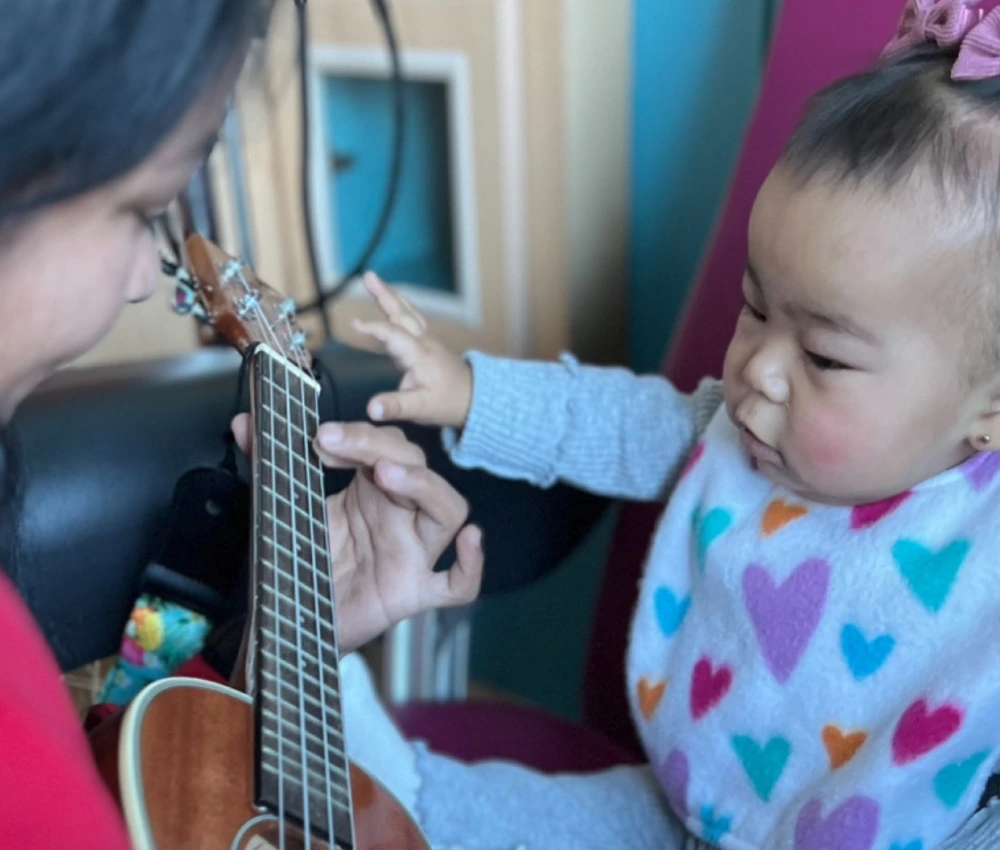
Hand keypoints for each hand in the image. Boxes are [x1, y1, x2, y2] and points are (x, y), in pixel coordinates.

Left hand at [232, 416, 483, 653]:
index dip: (360, 435)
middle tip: (338, 443)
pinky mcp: (413, 593)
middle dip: (381, 447)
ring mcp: (412, 553)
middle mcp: (400, 516)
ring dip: (424, 486)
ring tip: (387, 474)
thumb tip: (243, 423)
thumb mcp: (284, 509)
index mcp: (373, 492)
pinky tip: (469, 541)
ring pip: (448, 511)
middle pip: (418, 466)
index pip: (387, 447)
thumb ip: (267, 466)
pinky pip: (457, 586)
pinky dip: (471, 565)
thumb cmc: (301, 565)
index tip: (320, 437)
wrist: (292, 623)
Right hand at [353, 273, 472, 428]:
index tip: (355, 324)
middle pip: (402, 313)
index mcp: (419, 354)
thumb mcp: (420, 408)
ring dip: (391, 297)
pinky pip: (410, 321)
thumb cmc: (448, 402)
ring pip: (407, 313)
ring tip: (375, 281)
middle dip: (385, 294)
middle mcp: (423, 342)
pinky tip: (390, 305)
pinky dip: (398, 309)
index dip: (374, 328)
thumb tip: (372, 409)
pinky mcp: (426, 346)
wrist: (475, 399)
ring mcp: (426, 342)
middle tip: (368, 276)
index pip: (393, 334)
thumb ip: (395, 407)